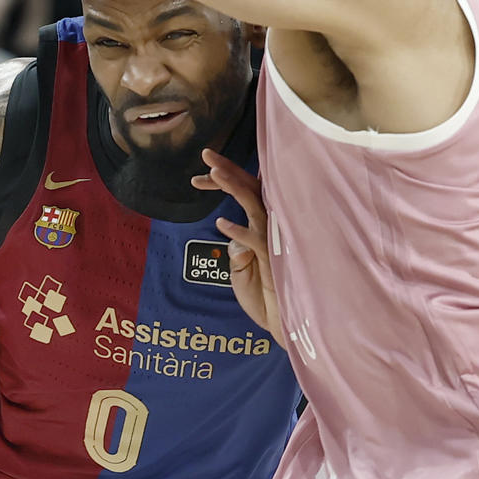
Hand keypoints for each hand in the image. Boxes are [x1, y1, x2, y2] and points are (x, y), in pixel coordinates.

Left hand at [193, 148, 284, 346]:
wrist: (281, 324)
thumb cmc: (265, 297)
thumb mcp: (242, 271)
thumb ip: (237, 252)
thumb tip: (231, 238)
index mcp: (261, 227)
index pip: (243, 194)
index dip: (222, 183)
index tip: (197, 178)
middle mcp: (270, 228)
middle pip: (250, 190)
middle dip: (227, 171)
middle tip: (206, 153)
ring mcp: (273, 241)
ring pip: (254, 206)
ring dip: (233, 189)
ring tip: (213, 174)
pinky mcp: (275, 259)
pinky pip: (256, 242)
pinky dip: (238, 232)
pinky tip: (220, 223)